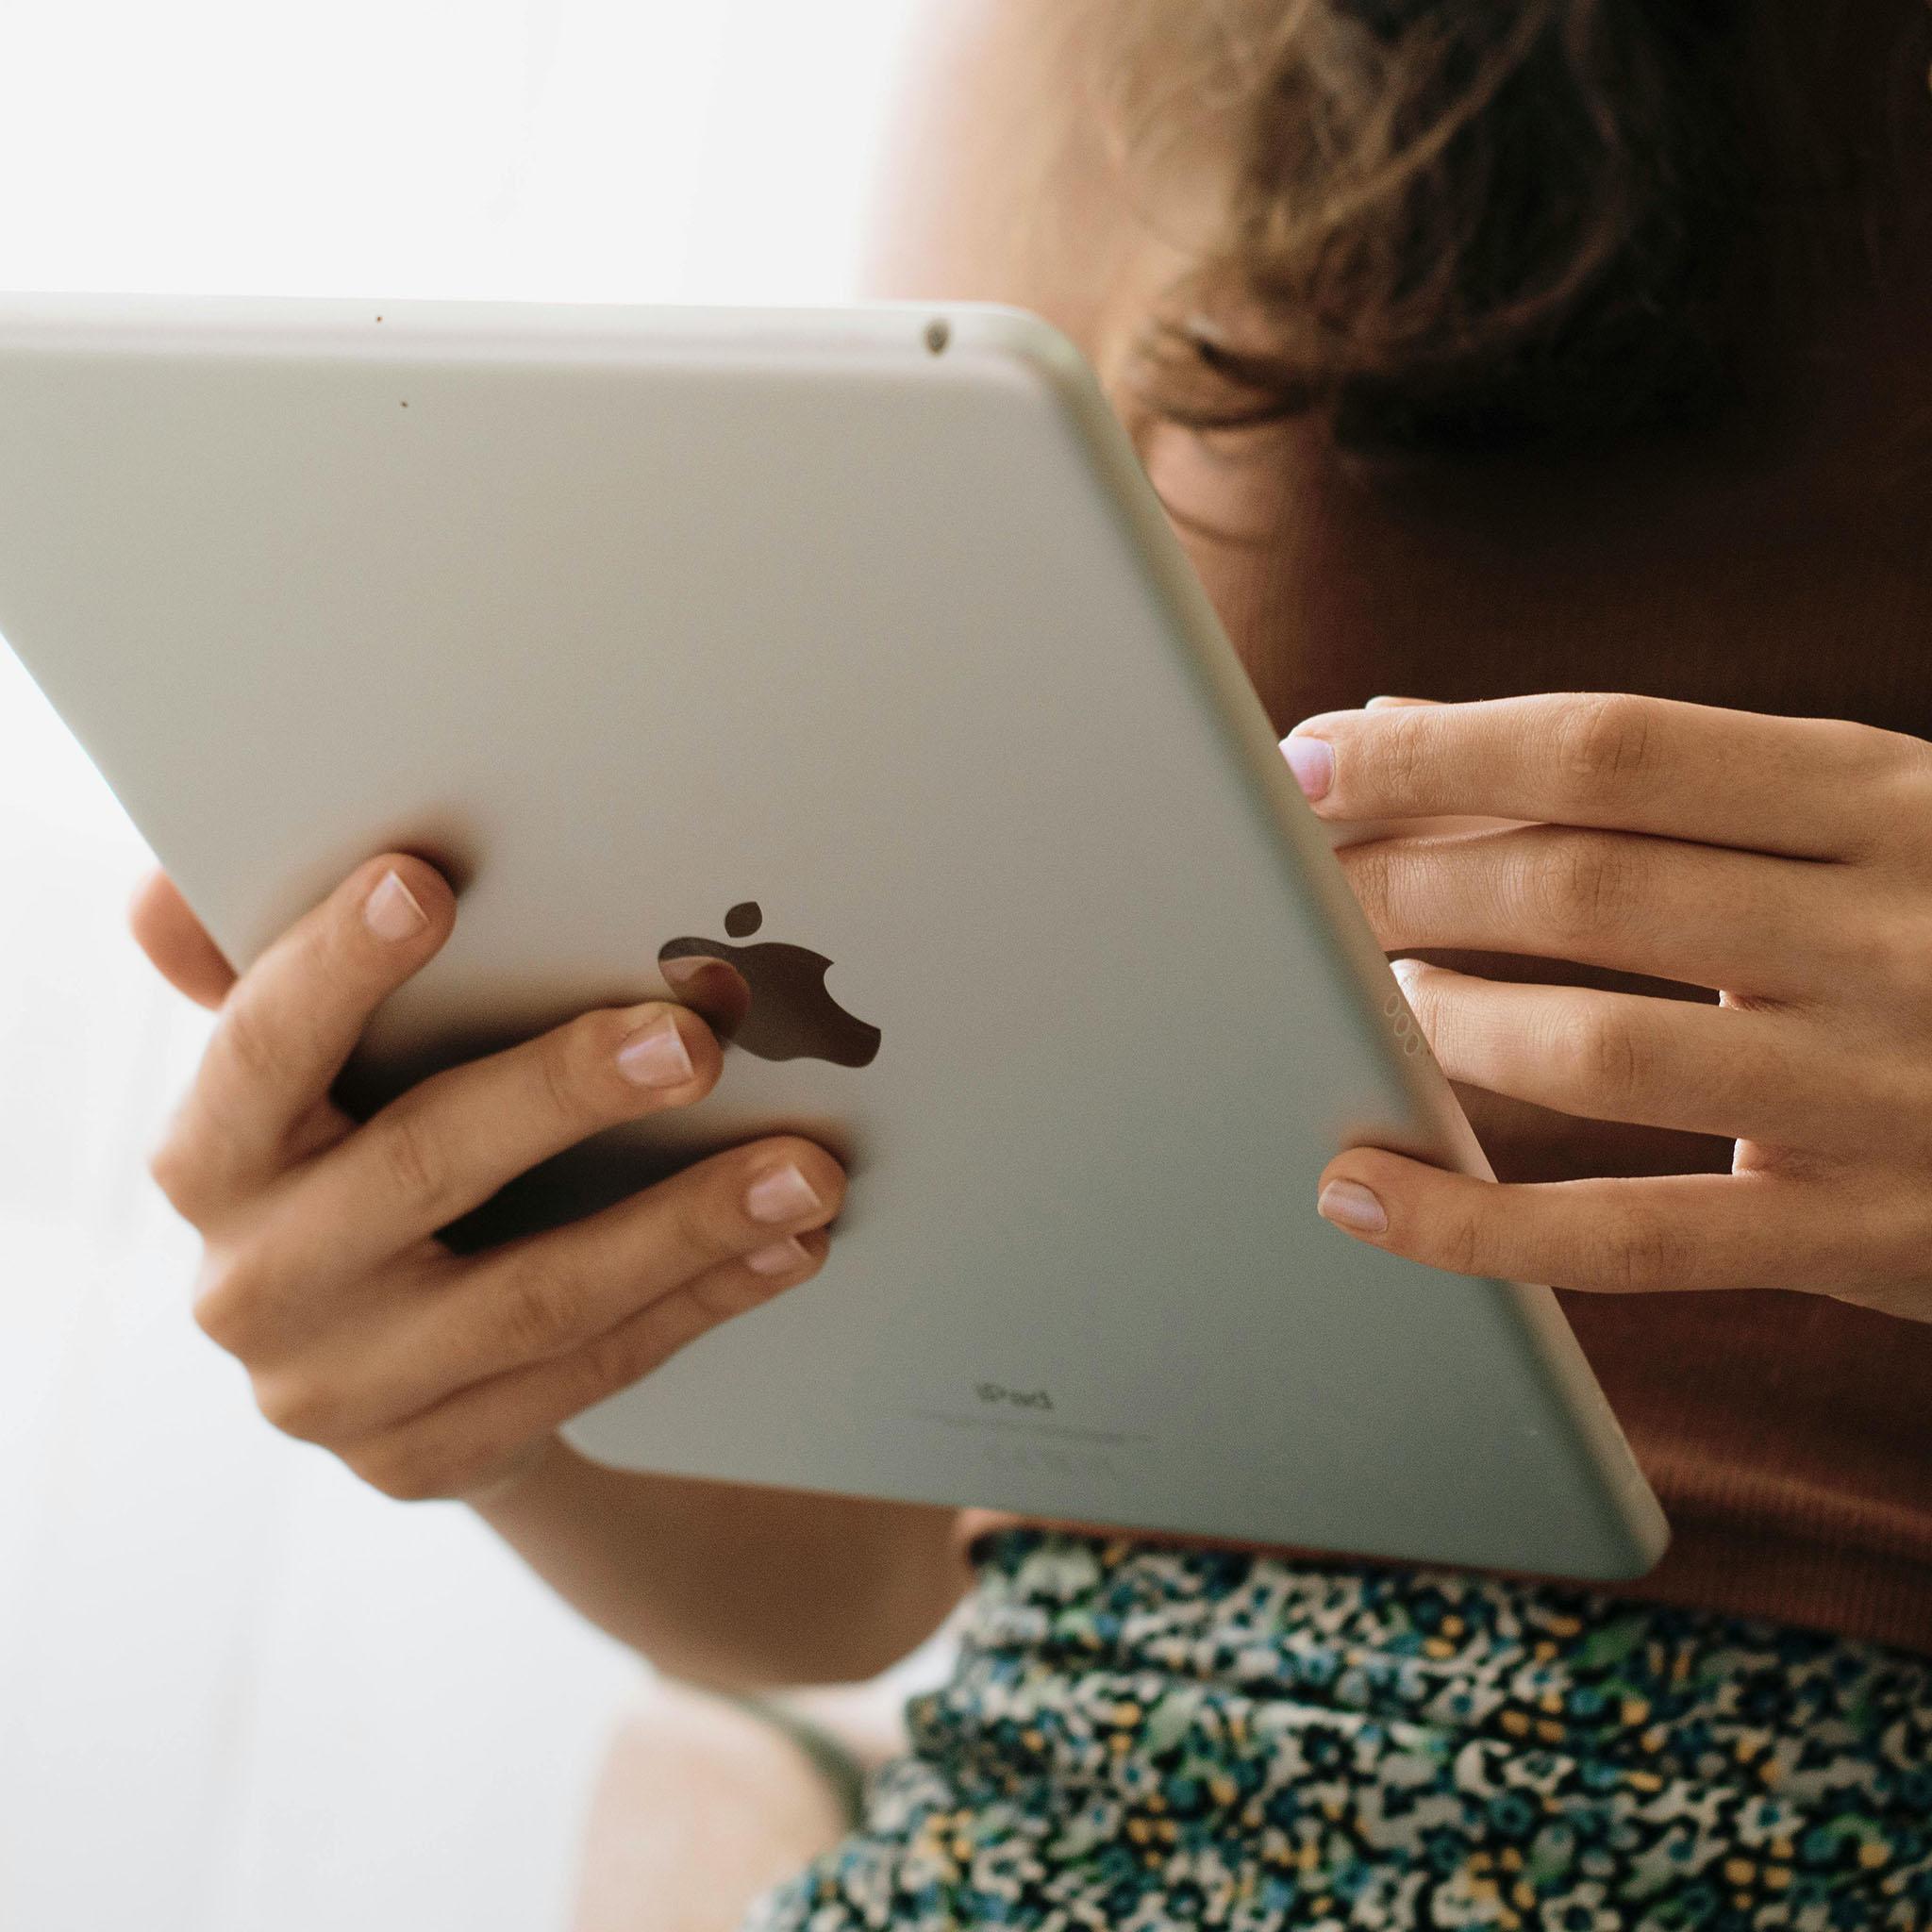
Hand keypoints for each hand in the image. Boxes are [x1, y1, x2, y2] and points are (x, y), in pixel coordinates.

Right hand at [129, 855, 844, 1500]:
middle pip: (423, 1167)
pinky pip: (589, 1372)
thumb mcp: (304, 1086)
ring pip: (536, 1296)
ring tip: (805, 1170)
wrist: (367, 1371)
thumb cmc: (354, 1165)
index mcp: (213, 1156)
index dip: (335, 966)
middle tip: (696, 1040)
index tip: (426, 881)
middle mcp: (256, 1281)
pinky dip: (701, 1302)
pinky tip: (786, 1248)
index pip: (260, 1047)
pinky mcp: (432, 1458)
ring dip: (686, 1225)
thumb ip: (266, 985)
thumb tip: (163, 892)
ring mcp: (342, 1390)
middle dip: (567, 1093)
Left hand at [1282, 692, 1931, 1324]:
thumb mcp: (1851, 814)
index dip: (1442, 751)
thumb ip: (1644, 775)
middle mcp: (1895, 926)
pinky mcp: (1872, 1235)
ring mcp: (1888, 1089)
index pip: (1618, 748)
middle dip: (1405, 880)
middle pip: (1583, 886)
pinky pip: (1635, 1238)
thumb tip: (1400, 723)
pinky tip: (1362, 1193)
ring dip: (1443, 1023)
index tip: (1309, 760)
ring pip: (1597, 1050)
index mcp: (1890, 794)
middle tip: (1299, 889)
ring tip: (1366, 1003)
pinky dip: (1477, 1224)